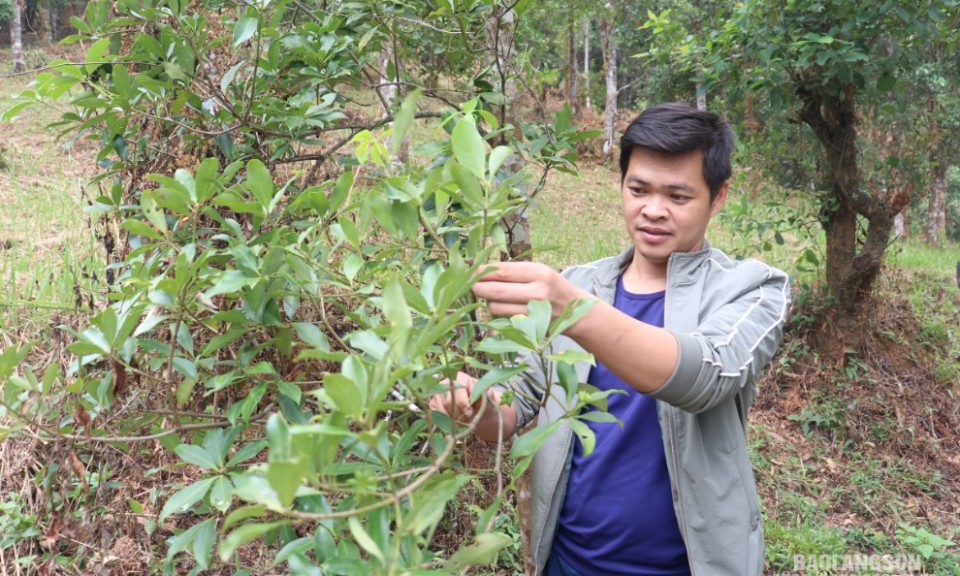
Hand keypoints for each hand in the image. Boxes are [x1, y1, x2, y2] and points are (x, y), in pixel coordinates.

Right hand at [428, 371, 481, 422]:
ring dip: (452, 418)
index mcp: (460, 377)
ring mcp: (437, 392)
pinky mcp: (432, 403)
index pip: (458, 392)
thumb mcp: (486, 399)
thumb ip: (486, 396)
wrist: (476, 412)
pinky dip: (445, 420)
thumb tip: (488, 392)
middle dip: (458, 413)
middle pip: (448, 402)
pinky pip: (436, 414)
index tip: (470, 413)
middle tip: (466, 417)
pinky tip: (453, 419)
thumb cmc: (481, 403)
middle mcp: (446, 382)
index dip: (464, 405)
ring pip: (442, 410)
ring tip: (461, 417)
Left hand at [472, 261, 591, 321]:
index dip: (482, 272)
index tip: (470, 270)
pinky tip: (505, 307)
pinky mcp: (529, 326)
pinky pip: (502, 319)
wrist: (576, 311)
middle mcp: (537, 293)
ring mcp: (533, 312)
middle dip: (477, 288)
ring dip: (488, 301)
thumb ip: (512, 272)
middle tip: (470, 285)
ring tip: (494, 295)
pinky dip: (498, 313)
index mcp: (539, 273)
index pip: (503, 271)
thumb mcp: (538, 272)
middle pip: (495, 292)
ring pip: (495, 307)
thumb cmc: (550, 286)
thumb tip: (480, 272)